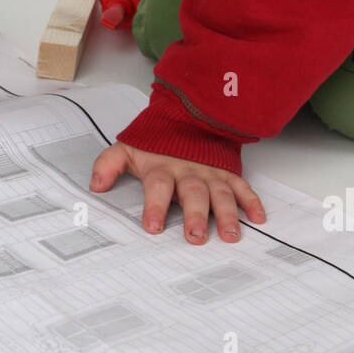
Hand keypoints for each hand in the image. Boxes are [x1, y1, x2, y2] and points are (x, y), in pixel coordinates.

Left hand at [89, 142, 265, 245]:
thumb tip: (95, 185)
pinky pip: (242, 187)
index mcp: (162, 168)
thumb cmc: (157, 142)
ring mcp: (210, 173)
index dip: (154, 206)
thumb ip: (108, 164)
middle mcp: (188, 172)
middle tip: (195, 237)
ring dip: (227, 214)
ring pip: (220, 194)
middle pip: (193, 194)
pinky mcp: (227, 173)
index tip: (152, 226)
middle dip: (195, 216)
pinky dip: (252, 202)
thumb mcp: (128, 149)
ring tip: (230, 235)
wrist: (188, 115)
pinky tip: (257, 218)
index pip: (158, 187)